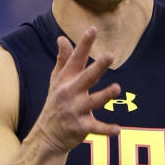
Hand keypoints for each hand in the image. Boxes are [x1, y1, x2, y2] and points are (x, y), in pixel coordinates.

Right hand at [34, 26, 122, 152]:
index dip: (84, 44)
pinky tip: (118, 130)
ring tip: (117, 88)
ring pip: (92, 102)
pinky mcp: (80, 128)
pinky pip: (95, 128)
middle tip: (110, 55)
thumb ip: (63, 59)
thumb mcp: (56, 80)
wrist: (46, 134)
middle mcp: (70, 93)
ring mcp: (75, 110)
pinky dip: (106, 130)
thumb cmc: (55, 103)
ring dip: (105, 95)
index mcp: (66, 79)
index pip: (76, 59)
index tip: (93, 29)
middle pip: (86, 77)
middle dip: (97, 67)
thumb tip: (62, 38)